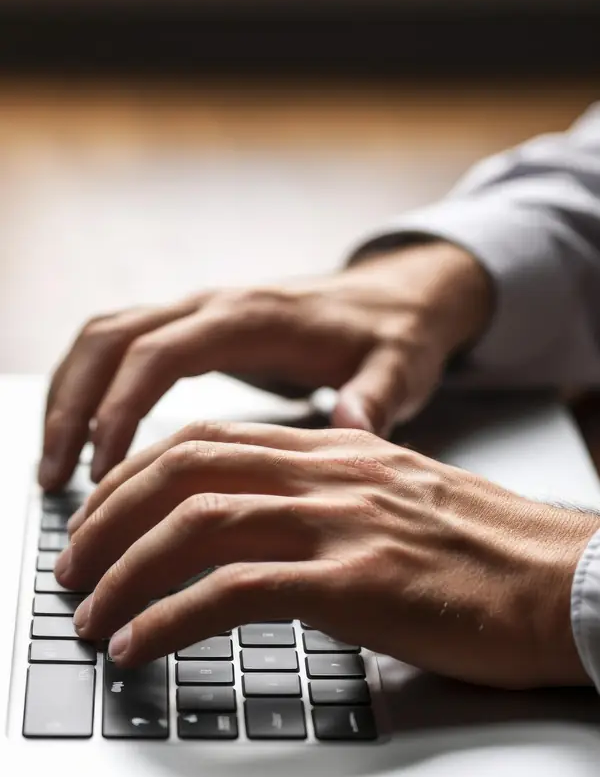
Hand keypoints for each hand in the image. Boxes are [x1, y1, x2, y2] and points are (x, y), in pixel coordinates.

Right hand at [39, 240, 491, 489]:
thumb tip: (354, 425)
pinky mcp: (197, 330)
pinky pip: (121, 349)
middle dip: (70, 406)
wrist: (399, 297)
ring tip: (54, 471)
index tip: (101, 470)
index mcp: (250, 318)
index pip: (158, 353)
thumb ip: (377, 396)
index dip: (119, 408)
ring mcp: (199, 314)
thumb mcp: (400, 367)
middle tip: (53, 479)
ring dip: (68, 398)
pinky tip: (86, 443)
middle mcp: (212, 306)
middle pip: (109, 340)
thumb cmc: (396, 335)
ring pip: (103, 340)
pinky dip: (91, 390)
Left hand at [56, 422, 595, 688]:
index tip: (100, 519)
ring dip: (124, 573)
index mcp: (339, 451)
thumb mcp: (404, 504)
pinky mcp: (360, 583)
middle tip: (73, 571)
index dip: (135, 477)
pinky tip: (140, 646)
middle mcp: (332, 473)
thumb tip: (272, 529)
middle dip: (108, 520)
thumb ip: (336, 500)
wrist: (572, 582)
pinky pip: (235, 592)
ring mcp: (344, 524)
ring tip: (90, 618)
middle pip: (182, 470)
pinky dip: (170, 619)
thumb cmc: (493, 556)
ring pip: (195, 525)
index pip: (208, 442)